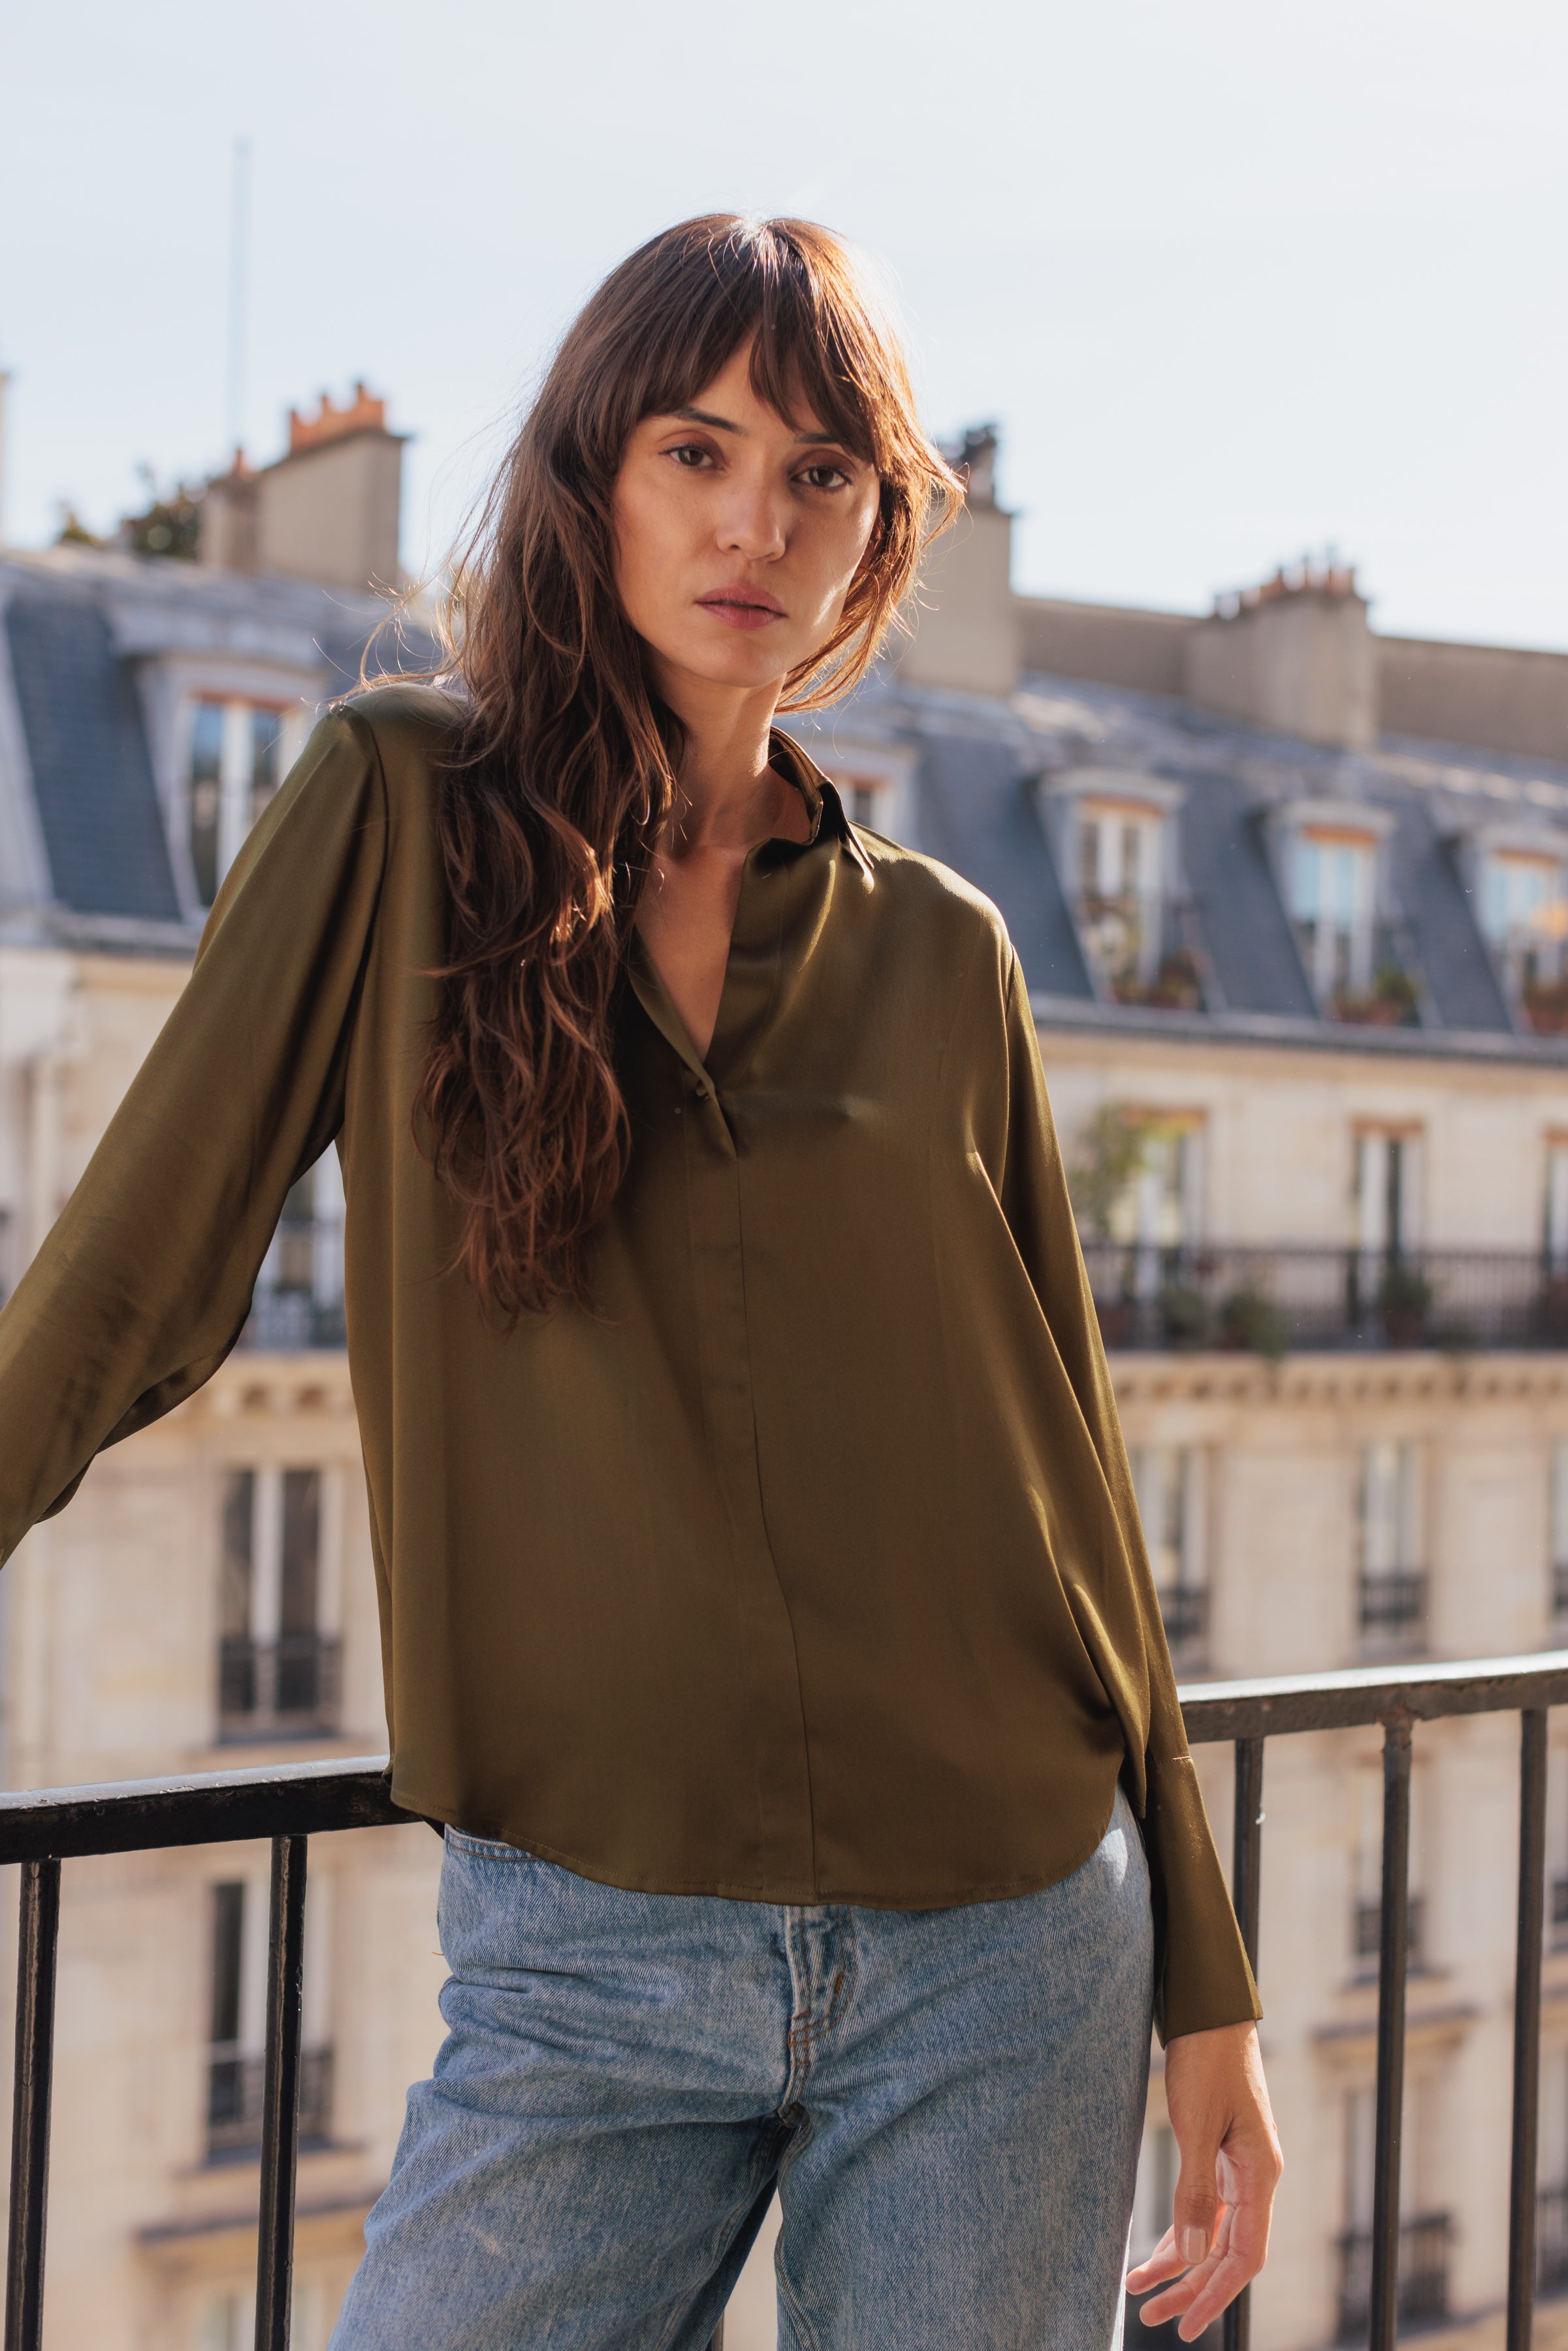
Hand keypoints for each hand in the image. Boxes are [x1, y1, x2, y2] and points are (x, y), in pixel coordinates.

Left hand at [1125, 2020, 1282, 2340]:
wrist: (1210, 2012)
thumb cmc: (1208, 2061)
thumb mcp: (1196, 2125)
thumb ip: (1195, 2191)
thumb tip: (1190, 2256)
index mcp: (1259, 2175)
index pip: (1244, 2257)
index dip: (1215, 2295)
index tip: (1185, 2325)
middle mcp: (1255, 2179)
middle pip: (1228, 2254)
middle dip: (1192, 2289)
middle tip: (1152, 2318)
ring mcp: (1239, 2169)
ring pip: (1214, 2234)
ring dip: (1182, 2265)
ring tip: (1142, 2293)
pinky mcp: (1220, 2156)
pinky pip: (1205, 2209)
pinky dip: (1181, 2232)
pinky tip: (1157, 2253)